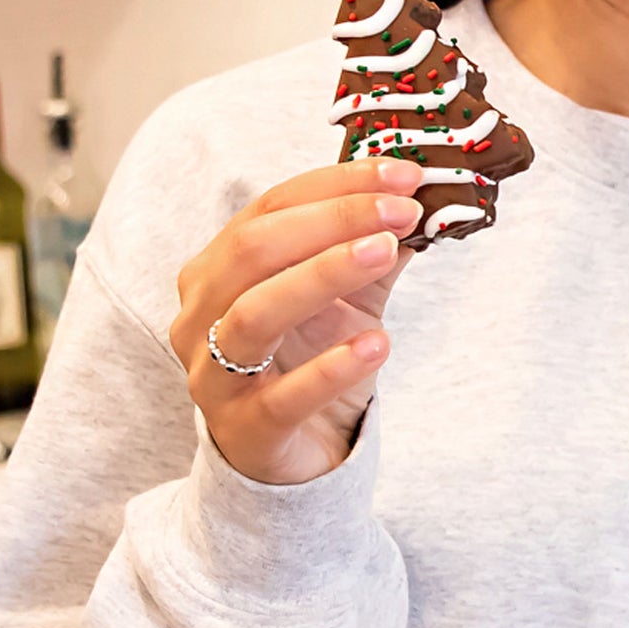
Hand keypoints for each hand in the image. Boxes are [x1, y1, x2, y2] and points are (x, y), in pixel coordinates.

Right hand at [169, 157, 424, 485]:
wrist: (294, 452)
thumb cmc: (309, 359)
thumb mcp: (345, 296)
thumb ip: (375, 247)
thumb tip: (426, 199)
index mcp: (218, 269)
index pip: (270, 208)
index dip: (337, 184)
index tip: (403, 176)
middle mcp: (202, 315)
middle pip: (254, 250)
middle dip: (334, 220)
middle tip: (402, 212)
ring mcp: (215, 376)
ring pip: (257, 314)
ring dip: (325, 275)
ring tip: (388, 252)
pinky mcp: (246, 430)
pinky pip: (283, 397)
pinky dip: (331, 367)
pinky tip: (378, 344)